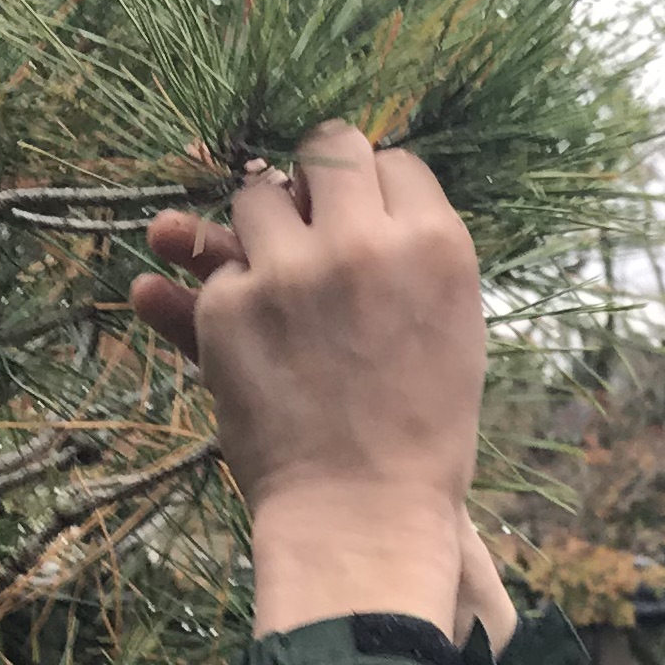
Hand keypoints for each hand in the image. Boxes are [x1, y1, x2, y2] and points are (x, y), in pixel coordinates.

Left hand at [133, 123, 481, 635]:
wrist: (363, 516)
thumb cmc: (419, 435)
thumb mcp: (449, 332)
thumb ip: (407, 256)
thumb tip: (349, 201)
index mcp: (437, 245)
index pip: (395, 164)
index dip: (373, 191)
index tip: (361, 220)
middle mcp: (365, 242)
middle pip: (329, 149)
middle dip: (316, 177)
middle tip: (309, 215)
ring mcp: (291, 270)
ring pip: (256, 194)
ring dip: (260, 228)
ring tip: (278, 283)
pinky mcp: (230, 305)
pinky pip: (216, 267)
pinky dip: (228, 298)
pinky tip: (253, 343)